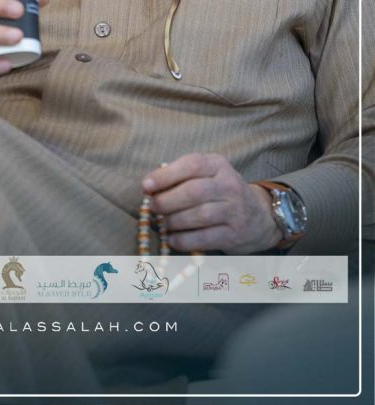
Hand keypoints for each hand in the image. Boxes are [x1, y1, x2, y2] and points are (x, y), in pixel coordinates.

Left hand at [142, 153, 282, 253]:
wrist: (258, 216)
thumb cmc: (221, 192)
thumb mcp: (207, 174)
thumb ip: (181, 176)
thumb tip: (149, 186)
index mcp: (218, 165)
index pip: (191, 165)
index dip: (165, 175)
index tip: (146, 186)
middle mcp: (229, 185)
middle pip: (193, 192)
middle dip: (167, 201)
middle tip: (153, 207)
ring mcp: (234, 210)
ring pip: (198, 216)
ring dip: (174, 221)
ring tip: (163, 223)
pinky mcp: (235, 234)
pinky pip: (204, 238)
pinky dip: (184, 240)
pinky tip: (172, 239)